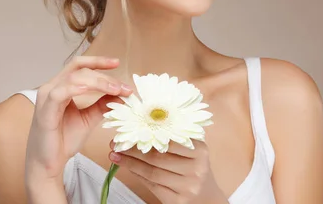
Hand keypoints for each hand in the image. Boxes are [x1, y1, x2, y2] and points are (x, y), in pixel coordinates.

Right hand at [25, 56, 132, 183]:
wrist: (48, 163)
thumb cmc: (63, 140)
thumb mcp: (88, 119)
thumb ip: (101, 105)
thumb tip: (121, 94)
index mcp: (61, 86)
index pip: (79, 66)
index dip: (98, 62)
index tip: (117, 63)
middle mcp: (52, 87)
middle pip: (79, 70)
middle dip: (103, 76)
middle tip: (123, 86)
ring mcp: (46, 97)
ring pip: (73, 78)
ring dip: (97, 82)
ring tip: (115, 90)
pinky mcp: (44, 110)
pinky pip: (59, 93)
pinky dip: (76, 88)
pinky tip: (91, 90)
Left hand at [108, 140, 227, 203]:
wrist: (208, 199)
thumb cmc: (194, 169)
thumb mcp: (193, 151)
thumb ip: (174, 138)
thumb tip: (141, 126)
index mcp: (200, 151)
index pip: (167, 140)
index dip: (145, 135)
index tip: (128, 130)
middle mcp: (196, 169)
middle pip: (157, 157)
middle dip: (132, 150)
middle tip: (115, 143)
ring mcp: (187, 187)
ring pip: (152, 172)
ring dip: (130, 163)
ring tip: (115, 155)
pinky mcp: (178, 201)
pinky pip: (152, 186)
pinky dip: (137, 175)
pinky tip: (127, 168)